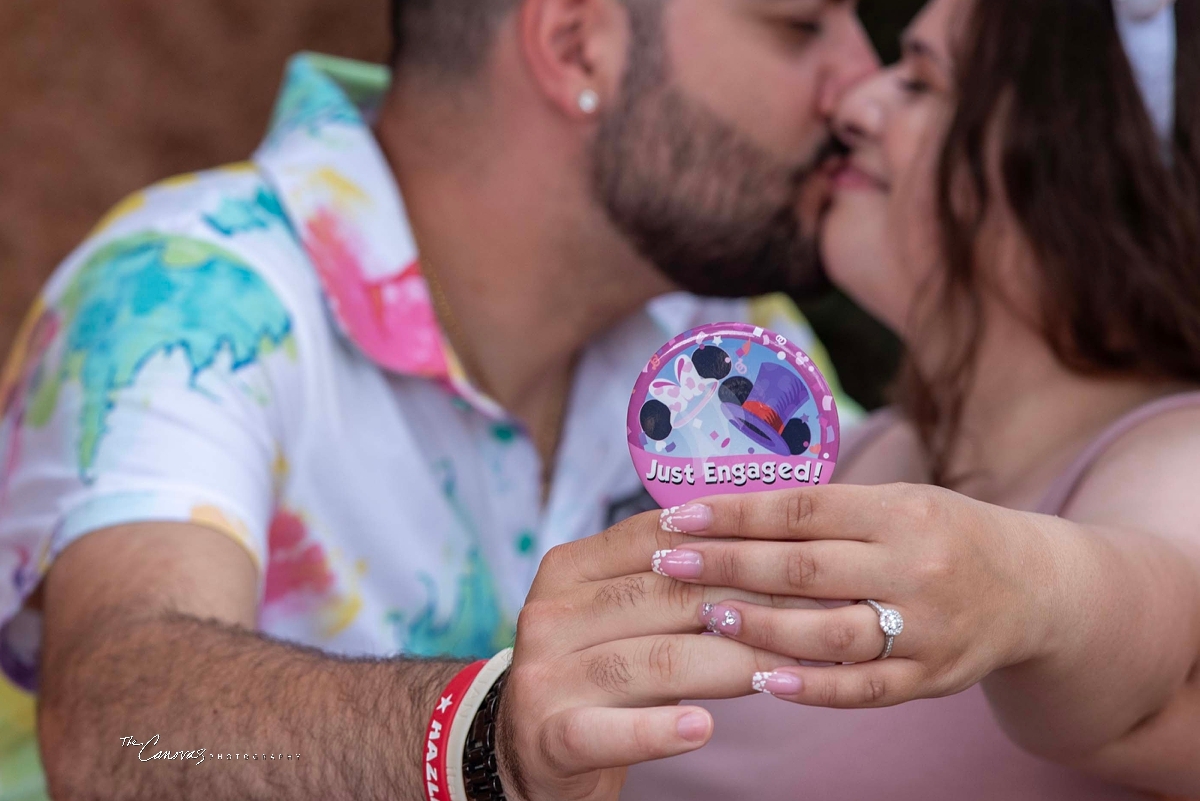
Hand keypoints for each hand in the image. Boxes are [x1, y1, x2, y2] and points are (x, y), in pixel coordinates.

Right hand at [497, 508, 819, 800]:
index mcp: (569, 568)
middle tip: (817, 615)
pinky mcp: (550, 735)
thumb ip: (675, 583)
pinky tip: (702, 728)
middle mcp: (549, 613)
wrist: (530, 750)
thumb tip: (776, 548)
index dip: (733, 543)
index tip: (799, 553)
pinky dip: (659, 730)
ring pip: (654, 661)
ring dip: (730, 665)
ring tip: (786, 671)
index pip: (656, 538)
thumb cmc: (602, 672)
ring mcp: (545, 675)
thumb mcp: (625, 617)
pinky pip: (610, 729)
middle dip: (750, 604)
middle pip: (664, 597)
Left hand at [648, 484, 1056, 708]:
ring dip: (759, 627)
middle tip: (669, 565)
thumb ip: (826, 511)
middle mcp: (915, 567)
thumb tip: (729, 509)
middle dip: (728, 567)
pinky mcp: (933, 677)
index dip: (734, 514)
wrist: (1036, 587)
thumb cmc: (943, 533)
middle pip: (805, 569)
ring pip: (829, 633)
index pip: (801, 510)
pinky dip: (811, 687)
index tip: (679, 517)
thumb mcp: (897, 502)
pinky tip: (763, 679)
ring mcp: (927, 628)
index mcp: (901, 511)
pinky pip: (864, 688)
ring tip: (706, 616)